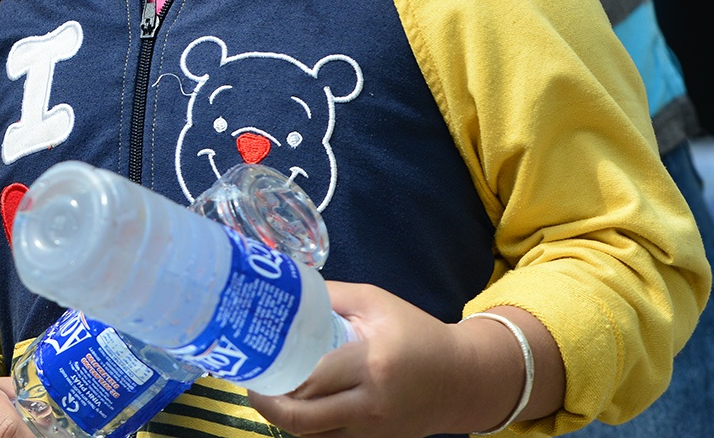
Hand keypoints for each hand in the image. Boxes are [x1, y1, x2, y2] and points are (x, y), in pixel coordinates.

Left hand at [246, 284, 558, 437]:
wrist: (463, 379)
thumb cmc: (418, 334)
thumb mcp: (376, 302)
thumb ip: (331, 296)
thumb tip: (287, 290)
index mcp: (371, 364)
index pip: (311, 377)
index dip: (276, 374)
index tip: (253, 359)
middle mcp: (369, 404)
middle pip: (303, 418)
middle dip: (268, 404)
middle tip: (250, 381)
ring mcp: (371, 430)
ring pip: (312, 435)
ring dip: (284, 417)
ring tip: (267, 391)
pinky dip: (307, 425)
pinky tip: (296, 404)